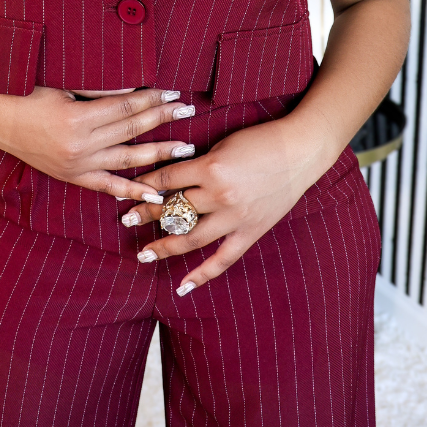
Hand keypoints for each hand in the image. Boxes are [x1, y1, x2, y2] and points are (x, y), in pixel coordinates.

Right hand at [0, 84, 196, 203]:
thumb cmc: (26, 93)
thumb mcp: (62, 84)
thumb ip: (99, 89)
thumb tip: (135, 89)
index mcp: (77, 119)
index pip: (126, 108)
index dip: (152, 99)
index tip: (173, 92)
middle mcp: (80, 146)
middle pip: (131, 130)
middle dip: (162, 119)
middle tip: (188, 111)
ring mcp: (76, 165)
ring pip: (126, 159)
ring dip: (157, 153)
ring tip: (184, 148)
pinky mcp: (71, 176)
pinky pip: (106, 186)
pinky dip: (130, 190)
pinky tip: (153, 194)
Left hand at [128, 118, 337, 292]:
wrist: (301, 151)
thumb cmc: (260, 140)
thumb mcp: (222, 145)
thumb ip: (197, 164)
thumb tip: (169, 180)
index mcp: (211, 168)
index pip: (167, 180)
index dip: (145, 186)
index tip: (128, 191)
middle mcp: (220, 196)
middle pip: (174, 210)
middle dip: (147, 215)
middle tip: (126, 219)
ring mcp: (236, 217)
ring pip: (191, 238)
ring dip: (164, 246)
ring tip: (144, 252)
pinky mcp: (251, 231)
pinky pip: (223, 259)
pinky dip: (203, 274)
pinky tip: (182, 285)